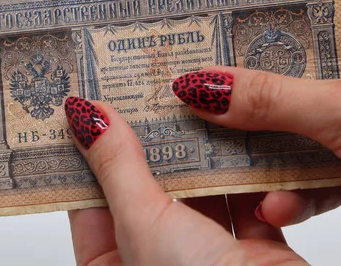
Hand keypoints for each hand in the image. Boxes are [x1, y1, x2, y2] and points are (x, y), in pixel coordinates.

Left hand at [66, 98, 306, 264]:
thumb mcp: (142, 225)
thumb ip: (117, 166)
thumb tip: (87, 117)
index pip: (89, 202)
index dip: (88, 155)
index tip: (88, 110)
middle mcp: (157, 262)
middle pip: (144, 190)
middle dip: (146, 144)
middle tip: (138, 91)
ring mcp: (205, 257)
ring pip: (197, 190)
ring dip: (198, 153)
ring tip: (186, 101)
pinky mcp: (253, 251)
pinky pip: (246, 199)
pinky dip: (247, 173)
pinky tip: (240, 135)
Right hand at [171, 1, 340, 229]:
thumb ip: (275, 99)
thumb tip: (207, 85)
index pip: (310, 23)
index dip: (257, 35)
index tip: (208, 45)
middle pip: (299, 81)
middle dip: (253, 105)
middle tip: (203, 103)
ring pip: (305, 131)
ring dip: (269, 157)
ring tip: (229, 164)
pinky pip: (324, 171)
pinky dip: (298, 191)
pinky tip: (277, 203)